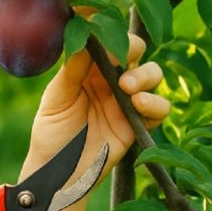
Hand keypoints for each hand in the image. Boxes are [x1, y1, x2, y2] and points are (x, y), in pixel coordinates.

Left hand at [25, 34, 168, 179]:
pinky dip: (155, 104)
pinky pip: (159, 109)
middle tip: (120, 67)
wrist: (60, 173)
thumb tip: (86, 41)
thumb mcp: (56, 100)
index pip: (108, 42)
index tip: (106, 39)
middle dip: (133, 51)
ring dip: (145, 76)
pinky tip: (140, 106)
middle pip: (136, 52)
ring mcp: (126, 102)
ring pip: (153, 75)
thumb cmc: (52, 134)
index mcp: (90, 68)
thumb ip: (72, 71)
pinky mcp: (137, 124)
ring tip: (128, 89)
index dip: (112, 36)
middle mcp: (111, 81)